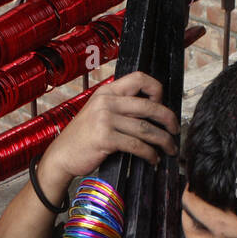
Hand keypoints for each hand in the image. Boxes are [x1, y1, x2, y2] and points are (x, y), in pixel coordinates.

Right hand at [38, 71, 180, 190]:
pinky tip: (153, 159)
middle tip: (175, 130)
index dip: (157, 90)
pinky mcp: (105, 138)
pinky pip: (137, 145)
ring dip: (163, 141)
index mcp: (107, 91)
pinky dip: (149, 154)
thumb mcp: (98, 113)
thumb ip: (119, 107)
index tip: (163, 105)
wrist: (61, 156)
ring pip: (146, 128)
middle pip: (149, 105)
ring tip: (170, 149)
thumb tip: (150, 112)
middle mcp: (107, 102)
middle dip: (168, 119)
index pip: (140, 78)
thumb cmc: (83, 138)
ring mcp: (105, 119)